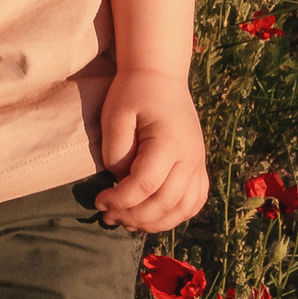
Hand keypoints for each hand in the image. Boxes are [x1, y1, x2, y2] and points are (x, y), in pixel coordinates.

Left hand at [93, 71, 210, 232]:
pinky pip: (195, 201)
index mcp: (169, 142)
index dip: (119, 200)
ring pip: (184, 209)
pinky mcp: (199, 165)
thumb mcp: (115, 115)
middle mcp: (191, 156)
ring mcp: (199, 162)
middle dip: (133, 216)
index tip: (98, 202)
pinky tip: (153, 216)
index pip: (145, 185)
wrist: (160, 75)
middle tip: (107, 216)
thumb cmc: (133, 92)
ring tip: (127, 221)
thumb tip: (121, 183)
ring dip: (155, 223)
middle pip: (165, 203)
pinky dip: (176, 216)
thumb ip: (116, 153)